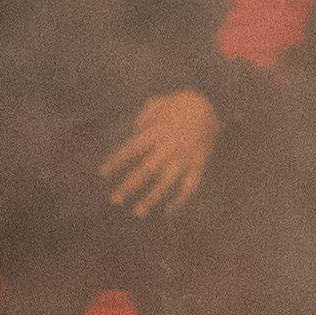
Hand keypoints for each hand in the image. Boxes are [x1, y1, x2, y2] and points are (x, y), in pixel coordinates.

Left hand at [101, 87, 220, 217]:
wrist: (213, 104)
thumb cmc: (182, 103)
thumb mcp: (159, 102)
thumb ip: (144, 116)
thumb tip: (135, 131)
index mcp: (156, 132)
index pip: (130, 150)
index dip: (115, 162)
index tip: (102, 174)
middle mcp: (169, 147)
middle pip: (145, 170)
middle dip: (129, 186)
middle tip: (115, 200)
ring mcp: (185, 157)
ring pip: (166, 182)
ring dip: (151, 198)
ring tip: (138, 212)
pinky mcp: (199, 163)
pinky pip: (190, 186)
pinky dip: (180, 200)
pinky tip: (169, 212)